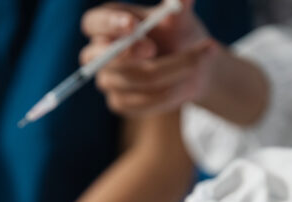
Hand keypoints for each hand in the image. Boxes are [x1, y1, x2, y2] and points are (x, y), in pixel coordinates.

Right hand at [80, 0, 219, 115]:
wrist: (193, 67)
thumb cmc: (180, 36)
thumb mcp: (181, 20)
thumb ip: (178, 8)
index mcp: (109, 24)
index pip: (93, 23)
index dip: (108, 25)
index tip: (132, 25)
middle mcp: (100, 54)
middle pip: (102, 57)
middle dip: (127, 53)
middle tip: (152, 49)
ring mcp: (108, 80)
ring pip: (133, 79)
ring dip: (170, 70)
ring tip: (199, 60)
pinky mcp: (120, 103)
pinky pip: (142, 101)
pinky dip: (169, 92)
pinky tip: (185, 81)